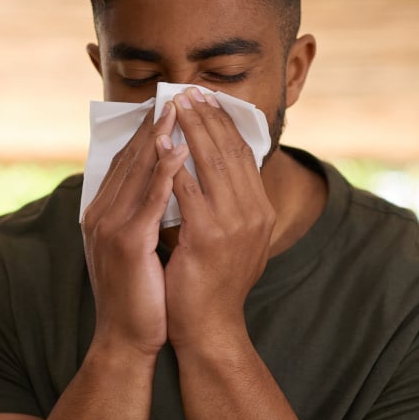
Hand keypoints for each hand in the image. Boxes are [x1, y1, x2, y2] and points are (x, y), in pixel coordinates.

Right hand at [81, 102, 188, 355]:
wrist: (127, 338)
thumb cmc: (139, 295)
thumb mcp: (137, 247)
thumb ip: (141, 216)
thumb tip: (160, 189)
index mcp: (102, 212)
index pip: (125, 161)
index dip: (146, 131)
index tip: (168, 105)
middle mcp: (101, 213)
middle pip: (130, 157)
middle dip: (154, 123)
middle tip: (177, 92)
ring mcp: (111, 226)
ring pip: (137, 170)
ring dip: (159, 135)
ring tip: (180, 107)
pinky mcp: (128, 242)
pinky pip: (150, 199)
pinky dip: (164, 172)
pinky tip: (180, 149)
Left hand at [165, 88, 275, 350]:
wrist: (209, 328)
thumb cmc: (211, 286)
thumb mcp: (230, 241)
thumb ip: (227, 207)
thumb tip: (213, 174)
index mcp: (259, 212)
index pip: (243, 155)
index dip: (223, 124)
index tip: (205, 100)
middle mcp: (254, 214)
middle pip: (230, 151)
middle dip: (206, 118)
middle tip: (187, 91)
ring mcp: (234, 224)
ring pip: (211, 162)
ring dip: (189, 130)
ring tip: (172, 107)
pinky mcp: (209, 236)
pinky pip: (188, 189)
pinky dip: (172, 163)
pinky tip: (159, 144)